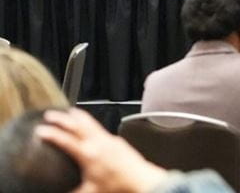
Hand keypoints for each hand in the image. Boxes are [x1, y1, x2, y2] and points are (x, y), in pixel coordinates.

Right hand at [36, 108, 167, 192]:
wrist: (141, 179)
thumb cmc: (118, 185)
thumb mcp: (91, 190)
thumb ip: (74, 191)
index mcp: (88, 154)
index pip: (66, 140)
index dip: (51, 134)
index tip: (40, 130)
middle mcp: (98, 143)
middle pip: (77, 124)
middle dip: (62, 118)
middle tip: (50, 115)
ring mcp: (108, 139)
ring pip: (91, 122)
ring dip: (78, 116)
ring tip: (69, 112)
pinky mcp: (116, 140)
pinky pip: (100, 128)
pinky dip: (90, 123)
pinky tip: (89, 125)